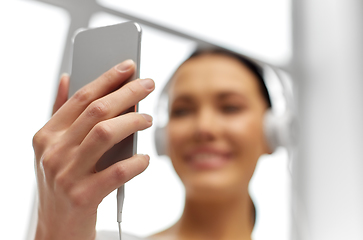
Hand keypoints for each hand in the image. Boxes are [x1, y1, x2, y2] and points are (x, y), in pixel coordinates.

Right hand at [33, 60, 153, 239]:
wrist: (57, 230)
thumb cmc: (62, 184)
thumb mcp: (53, 149)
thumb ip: (60, 113)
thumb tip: (67, 78)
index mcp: (46, 135)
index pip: (81, 97)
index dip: (107, 78)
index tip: (129, 66)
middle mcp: (53, 152)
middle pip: (97, 110)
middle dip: (127, 92)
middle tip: (148, 84)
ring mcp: (66, 174)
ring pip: (107, 133)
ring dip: (134, 121)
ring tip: (148, 119)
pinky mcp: (83, 197)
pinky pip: (118, 171)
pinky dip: (137, 162)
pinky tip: (145, 158)